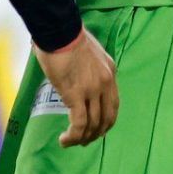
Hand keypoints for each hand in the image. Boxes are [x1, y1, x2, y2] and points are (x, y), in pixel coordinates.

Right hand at [32, 28, 118, 147]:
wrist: (59, 30)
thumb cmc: (65, 36)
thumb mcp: (87, 51)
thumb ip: (88, 65)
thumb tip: (76, 72)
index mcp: (110, 73)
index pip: (113, 105)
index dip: (105, 121)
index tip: (95, 129)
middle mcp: (105, 84)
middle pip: (106, 118)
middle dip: (96, 134)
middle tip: (84, 141)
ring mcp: (92, 90)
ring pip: (93, 124)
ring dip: (82, 138)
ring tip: (70, 142)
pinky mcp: (76, 94)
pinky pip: (79, 123)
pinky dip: (74, 136)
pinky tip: (65, 140)